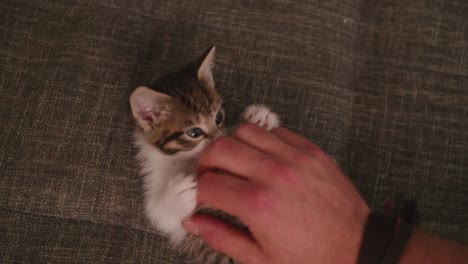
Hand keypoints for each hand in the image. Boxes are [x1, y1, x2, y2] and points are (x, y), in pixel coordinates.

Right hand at [183, 124, 369, 263]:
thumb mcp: (260, 259)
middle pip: (220, 148)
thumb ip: (221, 237)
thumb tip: (193, 221)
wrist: (358, 248)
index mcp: (258, 205)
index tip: (201, 198)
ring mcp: (294, 158)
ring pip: (246, 131)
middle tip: (210, 176)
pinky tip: (263, 158)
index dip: (197, 192)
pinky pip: (276, 131)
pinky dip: (262, 141)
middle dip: (206, 162)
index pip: (208, 184)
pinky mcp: (311, 151)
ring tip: (235, 165)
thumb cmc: (312, 257)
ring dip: (233, 146)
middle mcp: (274, 174)